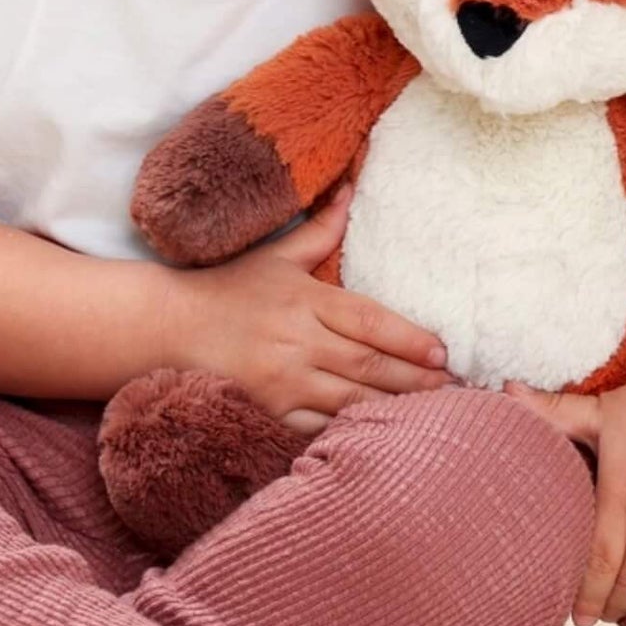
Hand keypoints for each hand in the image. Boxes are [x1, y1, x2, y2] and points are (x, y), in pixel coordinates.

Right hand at [164, 185, 452, 436]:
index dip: (411, 339)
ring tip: (435, 416)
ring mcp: (283, 382)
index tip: (443, 352)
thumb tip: (351, 187)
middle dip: (417, 380)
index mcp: (305, 301)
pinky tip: (384, 437)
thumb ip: (321, 230)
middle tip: (456, 388)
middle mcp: (298, 342)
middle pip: (370, 366)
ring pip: (351, 402)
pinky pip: (320, 427)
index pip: (371, 322)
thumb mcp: (276, 256)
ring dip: (395, 410)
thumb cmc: (228, 289)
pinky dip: (352, 432)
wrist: (169, 328)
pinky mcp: (270, 412)